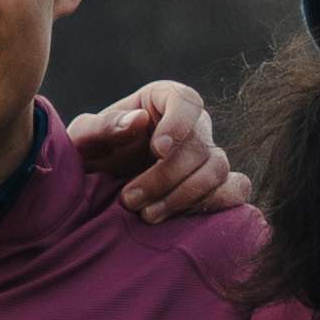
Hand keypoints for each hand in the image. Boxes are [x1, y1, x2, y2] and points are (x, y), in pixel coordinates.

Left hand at [67, 79, 248, 224]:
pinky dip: (216, 204)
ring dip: (185, 196)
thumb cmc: (89, 155)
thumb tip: (139, 120)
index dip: (178, 124)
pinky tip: (183, 219)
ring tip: (147, 215)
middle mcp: (191, 125)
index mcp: (162, 100)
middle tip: (129, 199)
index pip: (186, 101)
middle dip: (165, 176)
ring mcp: (207, 155)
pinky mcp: (216, 184)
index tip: (157, 150)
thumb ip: (104, 127)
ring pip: (218, 170)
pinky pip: (235, 190)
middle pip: (199, 145)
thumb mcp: (84, 139)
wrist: (94, 189)